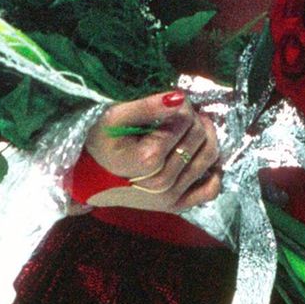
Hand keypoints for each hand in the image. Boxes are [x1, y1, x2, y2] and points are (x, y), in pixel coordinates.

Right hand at [79, 90, 222, 212]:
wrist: (89, 176)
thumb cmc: (101, 143)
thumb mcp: (115, 117)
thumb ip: (148, 106)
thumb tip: (180, 97)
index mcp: (149, 159)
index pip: (184, 121)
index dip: (183, 105)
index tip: (174, 101)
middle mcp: (163, 182)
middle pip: (199, 136)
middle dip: (195, 117)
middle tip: (184, 111)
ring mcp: (171, 197)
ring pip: (210, 157)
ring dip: (208, 136)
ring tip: (195, 125)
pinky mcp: (176, 205)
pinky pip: (210, 190)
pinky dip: (215, 171)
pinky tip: (205, 156)